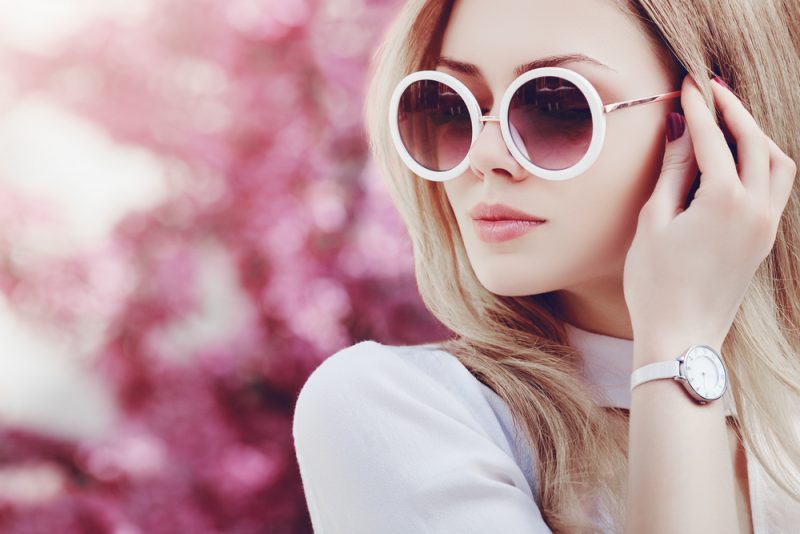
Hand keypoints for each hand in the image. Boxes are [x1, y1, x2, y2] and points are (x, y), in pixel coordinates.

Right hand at [623, 73, 796, 359]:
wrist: (681, 335)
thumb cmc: (656, 282)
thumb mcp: (654, 220)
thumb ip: (673, 170)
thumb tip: (682, 130)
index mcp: (725, 201)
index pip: (713, 139)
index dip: (699, 109)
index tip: (687, 86)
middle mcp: (756, 208)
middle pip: (755, 142)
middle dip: (734, 111)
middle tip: (711, 90)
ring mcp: (765, 225)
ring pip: (777, 163)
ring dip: (756, 136)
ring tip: (729, 122)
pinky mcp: (764, 239)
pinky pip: (776, 187)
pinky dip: (761, 162)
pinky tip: (738, 160)